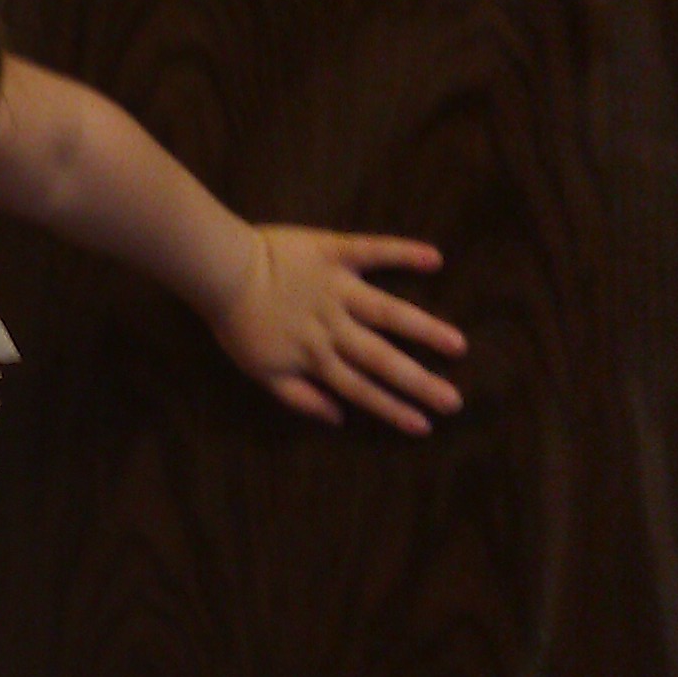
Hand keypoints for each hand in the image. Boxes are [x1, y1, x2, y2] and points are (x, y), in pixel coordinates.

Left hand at [209, 230, 465, 432]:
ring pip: (387, 312)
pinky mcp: (334, 252)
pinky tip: (434, 257)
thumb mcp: (261, 371)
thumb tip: (338, 418)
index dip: (392, 409)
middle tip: (454, 400)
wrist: (220, 271)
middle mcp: (334, 327)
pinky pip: (372, 251)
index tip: (424, 425)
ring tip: (457, 344)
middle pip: (381, 360)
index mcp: (316, 357)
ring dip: (423, 328)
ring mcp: (337, 290)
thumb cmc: (238, 323)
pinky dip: (402, 252)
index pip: (360, 390)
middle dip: (419, 383)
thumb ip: (300, 397)